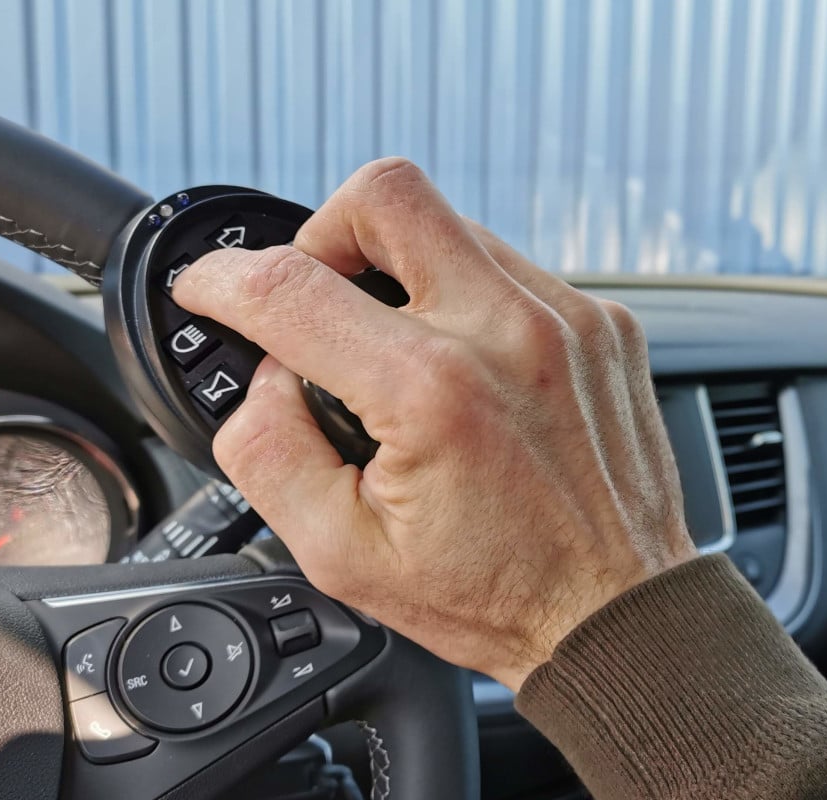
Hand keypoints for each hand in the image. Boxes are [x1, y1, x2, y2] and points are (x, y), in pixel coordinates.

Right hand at [173, 158, 696, 690]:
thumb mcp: (343, 555)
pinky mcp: (601, 322)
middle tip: (316, 292)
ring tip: (395, 346)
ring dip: (397, 267)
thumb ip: (270, 452)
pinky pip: (506, 266)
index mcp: (431, 393)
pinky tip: (463, 361)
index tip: (209, 288)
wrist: (617, 613)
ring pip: (449, 222)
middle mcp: (509, 332)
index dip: (224, 280)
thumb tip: (266, 377)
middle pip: (384, 194)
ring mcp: (567, 317)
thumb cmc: (495, 593)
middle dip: (323, 231)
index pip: (291, 290)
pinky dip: (463, 297)